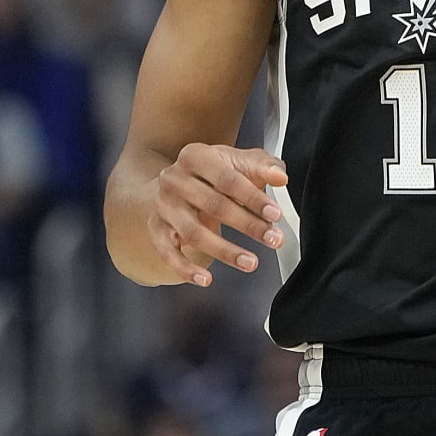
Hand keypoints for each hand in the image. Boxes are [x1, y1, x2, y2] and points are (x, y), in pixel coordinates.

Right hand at [148, 142, 287, 289]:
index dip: (253, 198)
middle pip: (213, 205)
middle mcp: (174, 179)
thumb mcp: (237, 162)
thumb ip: (262, 166)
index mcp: (195, 156)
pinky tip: (205, 279)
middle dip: (248, 225)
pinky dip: (186, 269)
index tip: (275, 214)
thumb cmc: (212, 175)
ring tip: (250, 262)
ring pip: (194, 232)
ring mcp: (163, 206)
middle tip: (273, 239)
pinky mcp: (156, 229)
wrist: (174, 184)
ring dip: (225, 251)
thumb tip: (279, 176)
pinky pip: (168, 253)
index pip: (227, 179)